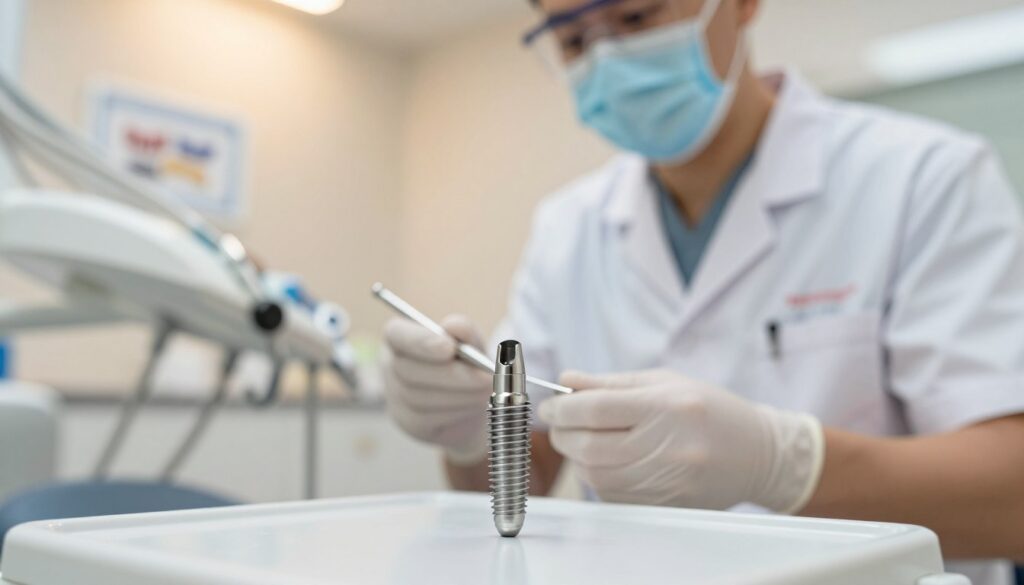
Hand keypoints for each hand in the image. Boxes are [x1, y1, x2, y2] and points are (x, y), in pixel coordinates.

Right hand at [381, 315, 491, 464]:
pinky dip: (455, 411)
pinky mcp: (407, 422)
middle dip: (450, 374)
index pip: (396, 334)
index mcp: (401, 337)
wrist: (474, 403)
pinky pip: (426, 418)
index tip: (450, 347)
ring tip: (485, 390)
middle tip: (484, 377)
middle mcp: (391, 365)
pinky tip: (471, 405)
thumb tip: (454, 327)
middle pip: (408, 370)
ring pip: (419, 397)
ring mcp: (395, 397)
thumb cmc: (469, 364)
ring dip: (458, 394)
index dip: (420, 341)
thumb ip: (465, 332)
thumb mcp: (472, 343)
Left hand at [538, 370, 823, 512]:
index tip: (550, 405)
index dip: (563, 407)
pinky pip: (612, 495)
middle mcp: (668, 446)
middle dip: (564, 433)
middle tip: (560, 423)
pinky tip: (608, 460)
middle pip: (590, 446)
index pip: (596, 409)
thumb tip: (566, 381)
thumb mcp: (665, 382)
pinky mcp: (665, 505)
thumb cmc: (710, 410)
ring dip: (578, 457)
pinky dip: (598, 477)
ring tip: (584, 440)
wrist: (758, 454)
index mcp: (667, 406)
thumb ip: (611, 384)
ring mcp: (667, 480)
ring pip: (596, 475)